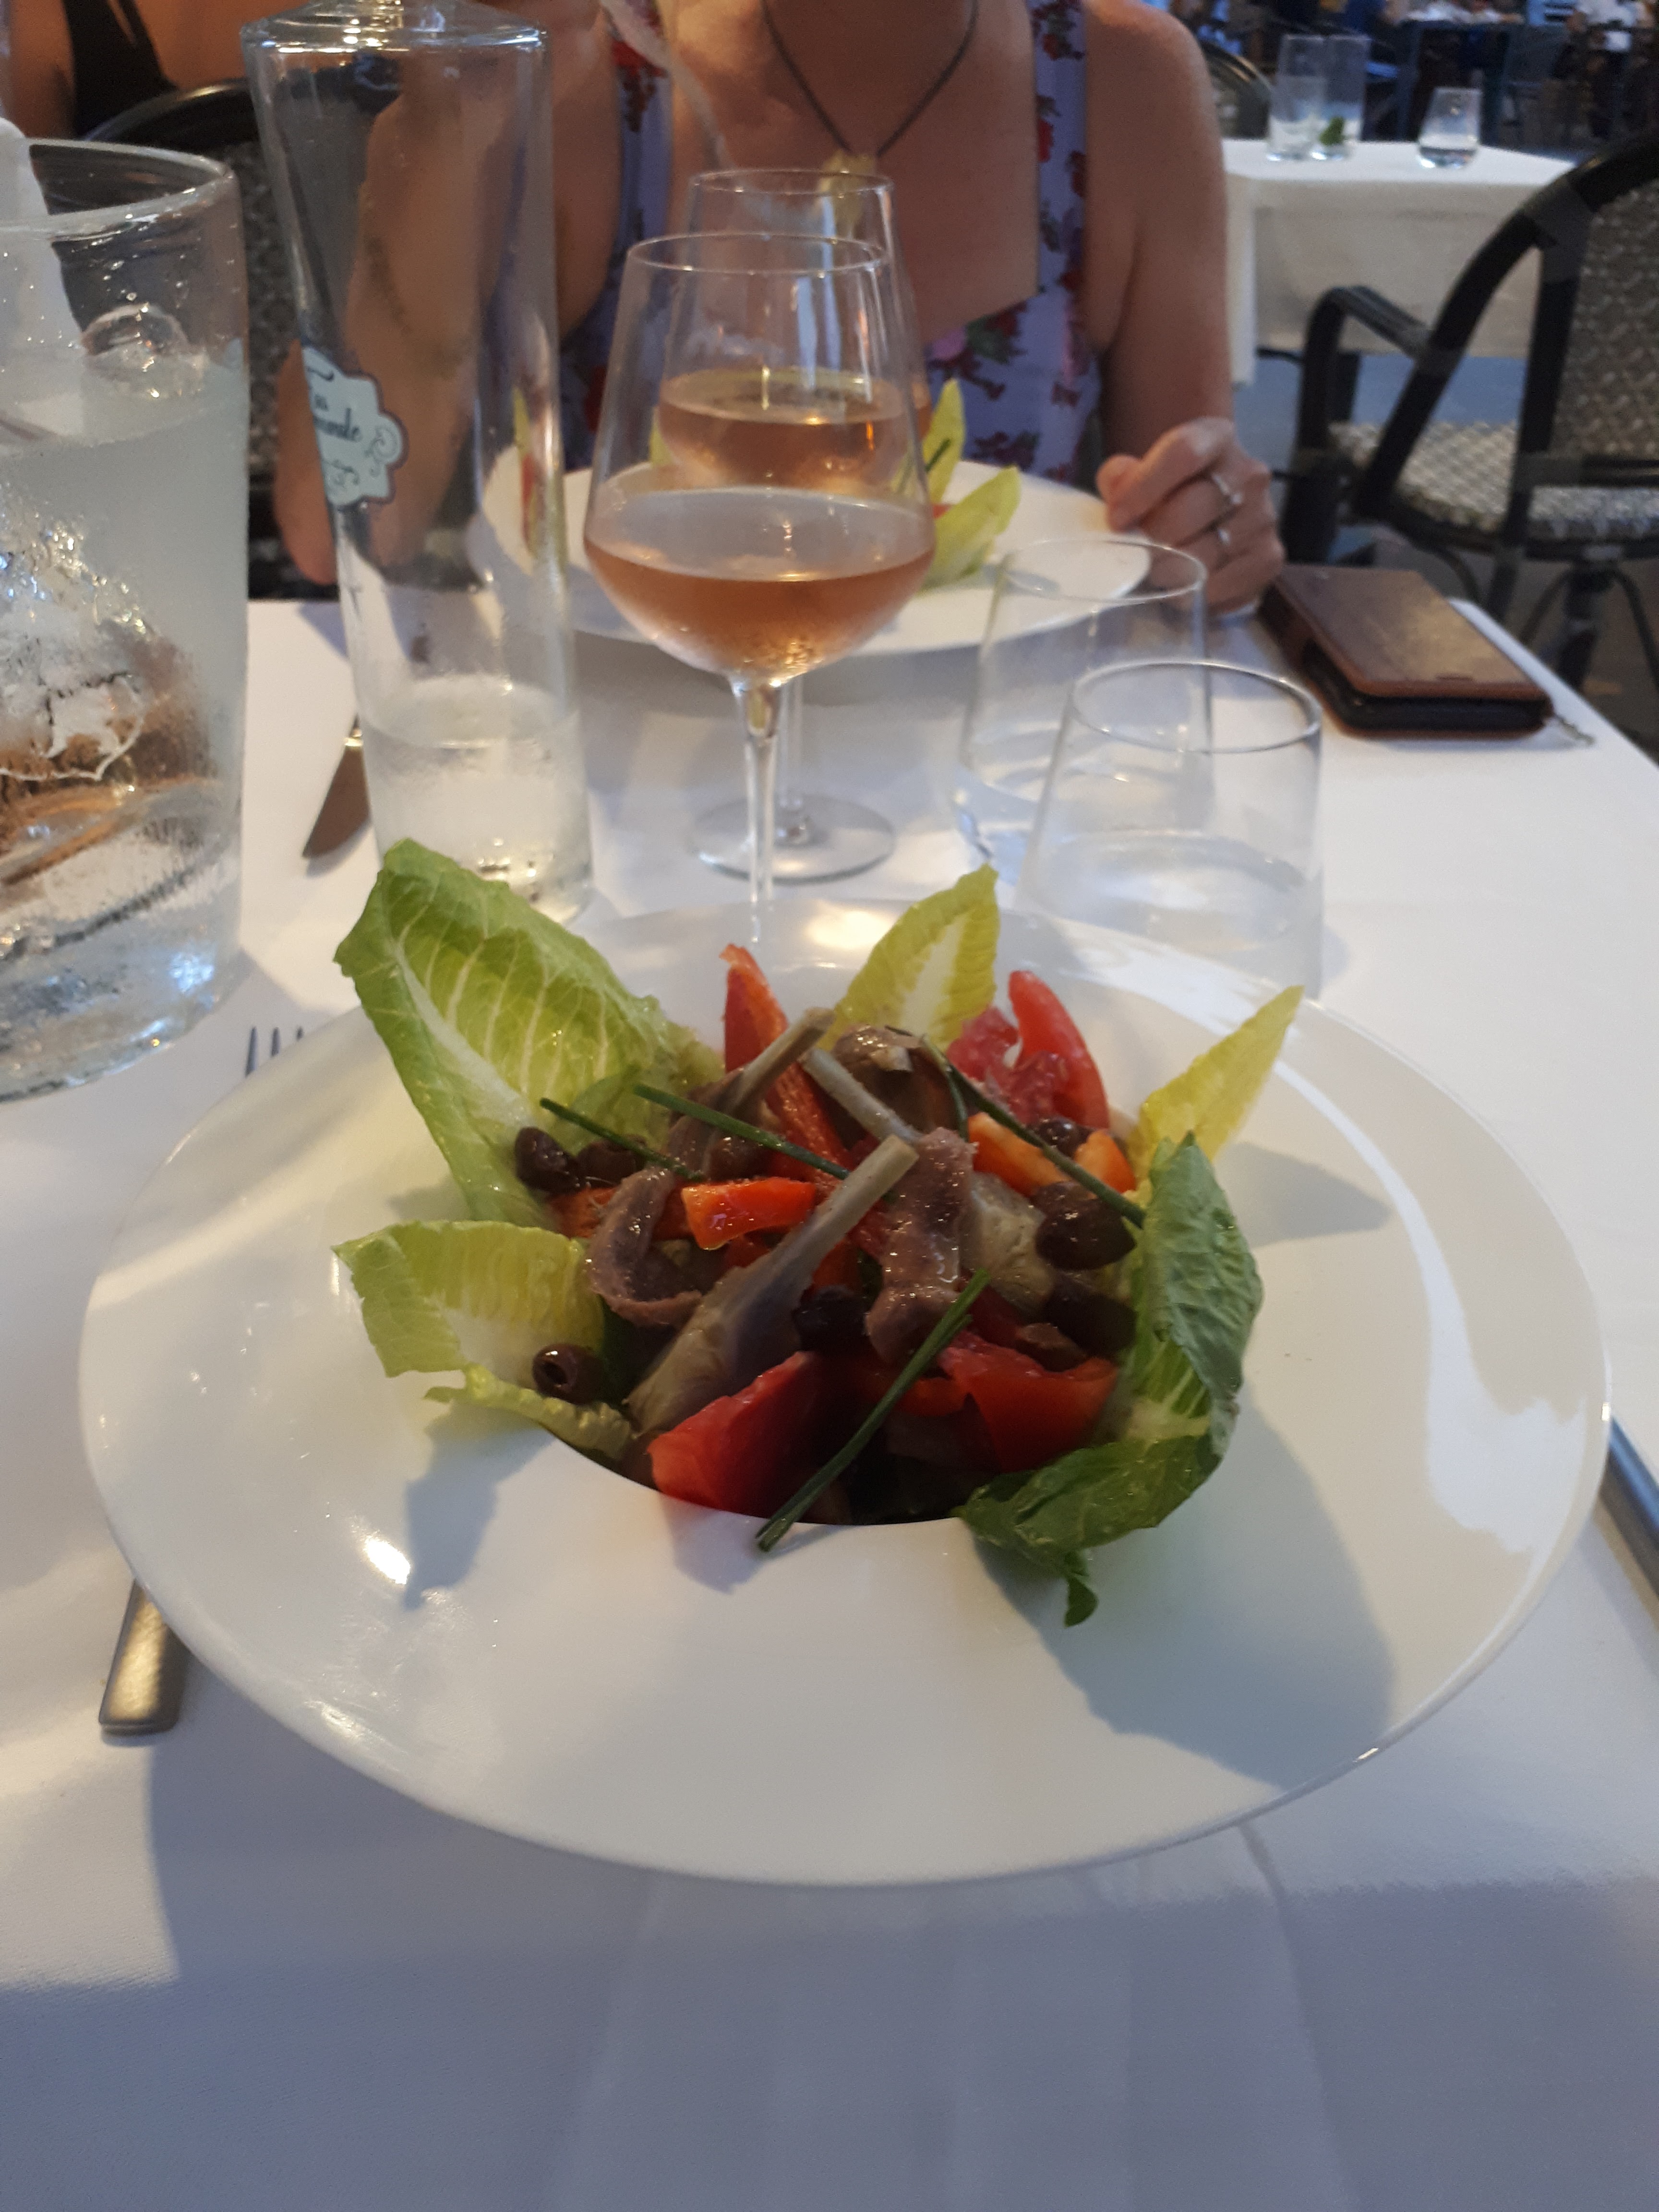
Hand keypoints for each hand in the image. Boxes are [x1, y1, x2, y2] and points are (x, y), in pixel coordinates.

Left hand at [1097, 418, 1281, 614]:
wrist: (1211, 516)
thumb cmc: (1170, 493)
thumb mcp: (1141, 474)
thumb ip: (1121, 478)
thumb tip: (1117, 496)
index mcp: (1217, 438)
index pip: (1183, 453)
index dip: (1143, 488)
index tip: (1116, 519)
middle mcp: (1250, 474)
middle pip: (1191, 509)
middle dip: (1153, 539)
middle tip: (1136, 554)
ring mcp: (1264, 517)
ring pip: (1204, 554)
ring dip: (1169, 571)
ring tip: (1158, 571)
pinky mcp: (1269, 559)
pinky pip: (1220, 586)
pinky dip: (1192, 594)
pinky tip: (1182, 586)